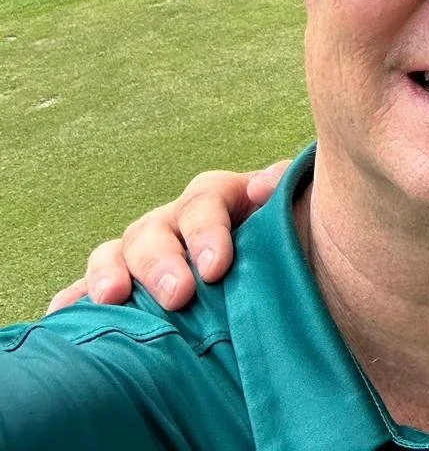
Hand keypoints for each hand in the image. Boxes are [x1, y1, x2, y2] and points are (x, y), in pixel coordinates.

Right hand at [47, 161, 288, 313]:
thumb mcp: (291, 218)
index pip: (204, 203)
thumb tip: (263, 185)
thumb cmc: (285, 245)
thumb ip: (284, 196)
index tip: (216, 269)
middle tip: (176, 295)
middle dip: (161, 263)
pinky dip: (75, 299)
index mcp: (216, 199)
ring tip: (112, 300)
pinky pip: (87, 288)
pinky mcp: (121, 283)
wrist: (276, 270)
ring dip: (109, 275)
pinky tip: (63, 316)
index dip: (208, 233)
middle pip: (153, 230)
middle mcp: (173, 221)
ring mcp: (143, 251)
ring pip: (114, 253)